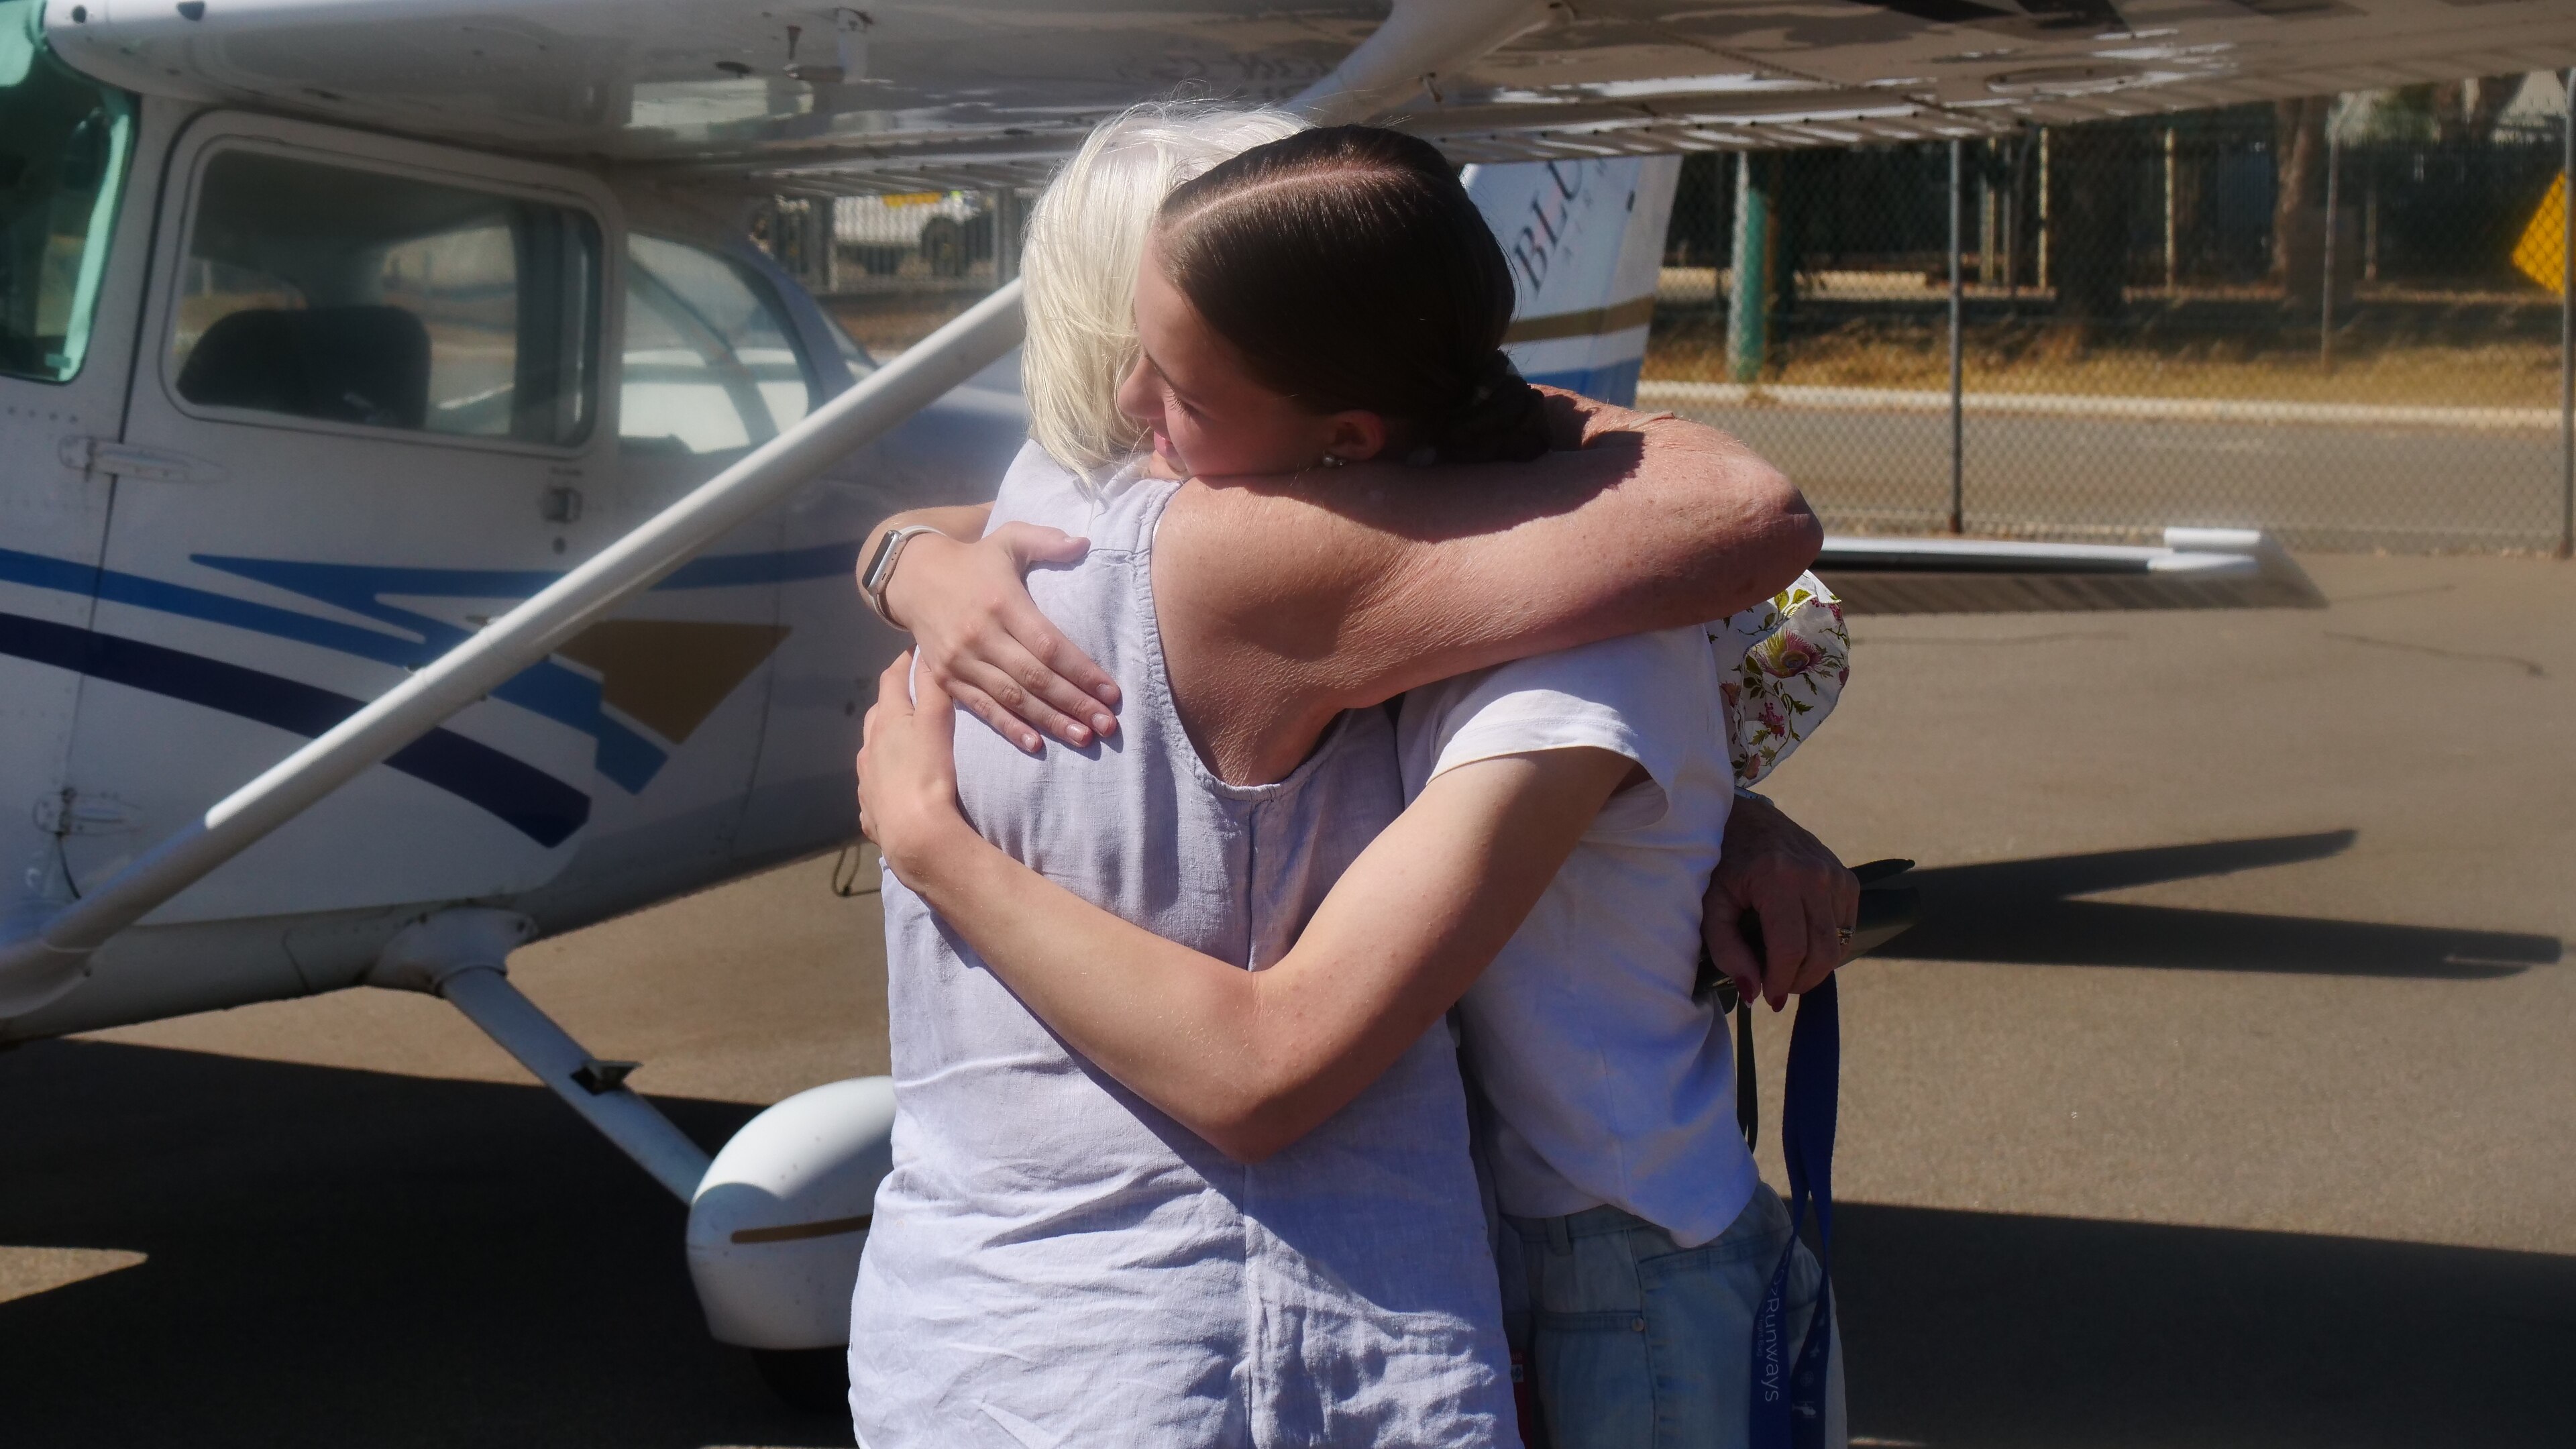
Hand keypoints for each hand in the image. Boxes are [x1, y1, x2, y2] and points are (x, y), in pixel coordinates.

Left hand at [857, 652, 969, 885]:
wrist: (915, 835)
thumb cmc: (929, 774)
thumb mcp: (936, 722)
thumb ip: (933, 687)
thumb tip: (927, 652)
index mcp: (886, 723)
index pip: (892, 681)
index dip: (904, 664)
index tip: (915, 654)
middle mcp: (869, 750)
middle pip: (877, 716)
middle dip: (892, 702)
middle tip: (910, 698)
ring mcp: (866, 783)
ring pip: (870, 754)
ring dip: (883, 744)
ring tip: (901, 744)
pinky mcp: (871, 812)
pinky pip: (874, 791)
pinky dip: (882, 783)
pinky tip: (892, 790)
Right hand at [881, 523, 1119, 753]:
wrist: (913, 577)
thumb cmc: (974, 560)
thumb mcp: (1008, 539)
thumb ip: (1046, 540)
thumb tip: (1084, 543)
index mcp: (1003, 602)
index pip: (1049, 645)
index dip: (1082, 671)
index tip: (1111, 692)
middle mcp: (982, 634)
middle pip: (1036, 677)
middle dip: (1075, 704)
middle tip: (1108, 726)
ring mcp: (962, 660)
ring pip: (1012, 698)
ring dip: (1050, 721)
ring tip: (1084, 738)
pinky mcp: (948, 678)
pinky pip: (982, 708)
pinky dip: (1009, 728)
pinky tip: (1036, 743)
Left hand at [1702, 792, 1858, 1011]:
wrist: (1745, 818)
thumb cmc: (1720, 862)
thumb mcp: (1711, 904)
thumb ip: (1727, 950)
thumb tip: (1753, 991)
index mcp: (1779, 878)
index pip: (1791, 948)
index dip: (1781, 981)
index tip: (1767, 998)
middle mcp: (1816, 875)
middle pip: (1822, 950)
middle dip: (1801, 981)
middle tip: (1777, 991)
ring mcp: (1836, 874)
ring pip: (1838, 943)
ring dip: (1816, 968)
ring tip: (1787, 970)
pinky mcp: (1847, 878)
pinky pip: (1846, 928)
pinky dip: (1828, 947)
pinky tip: (1802, 947)